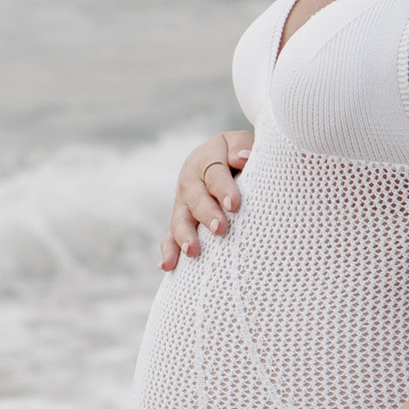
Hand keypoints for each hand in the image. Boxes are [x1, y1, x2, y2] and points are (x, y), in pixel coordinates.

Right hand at [159, 131, 253, 270]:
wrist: (218, 159)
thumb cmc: (236, 154)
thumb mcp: (239, 143)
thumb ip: (241, 147)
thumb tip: (242, 158)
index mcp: (206, 160)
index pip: (214, 173)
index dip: (223, 188)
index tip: (234, 204)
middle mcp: (190, 182)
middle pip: (196, 198)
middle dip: (207, 214)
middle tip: (220, 228)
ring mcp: (183, 204)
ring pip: (180, 219)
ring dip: (185, 236)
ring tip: (192, 251)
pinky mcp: (180, 221)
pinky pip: (170, 237)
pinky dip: (168, 251)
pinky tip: (167, 266)